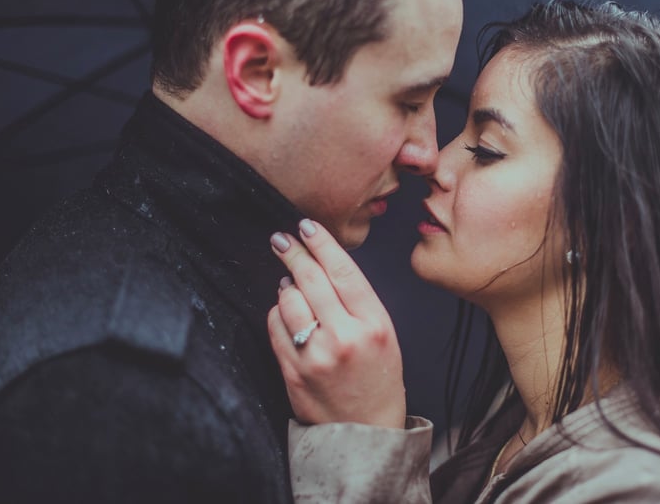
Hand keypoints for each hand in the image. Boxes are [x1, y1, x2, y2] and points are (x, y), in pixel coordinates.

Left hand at [267, 219, 405, 428]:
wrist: (366, 432)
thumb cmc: (379, 378)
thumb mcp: (384, 334)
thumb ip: (358, 301)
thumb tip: (321, 265)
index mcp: (374, 325)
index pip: (343, 271)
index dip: (322, 243)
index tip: (307, 226)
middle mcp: (344, 337)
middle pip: (312, 280)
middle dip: (293, 253)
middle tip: (282, 238)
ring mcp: (315, 356)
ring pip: (288, 301)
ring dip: (285, 284)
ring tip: (289, 281)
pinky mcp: (292, 372)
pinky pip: (275, 328)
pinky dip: (277, 313)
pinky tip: (285, 311)